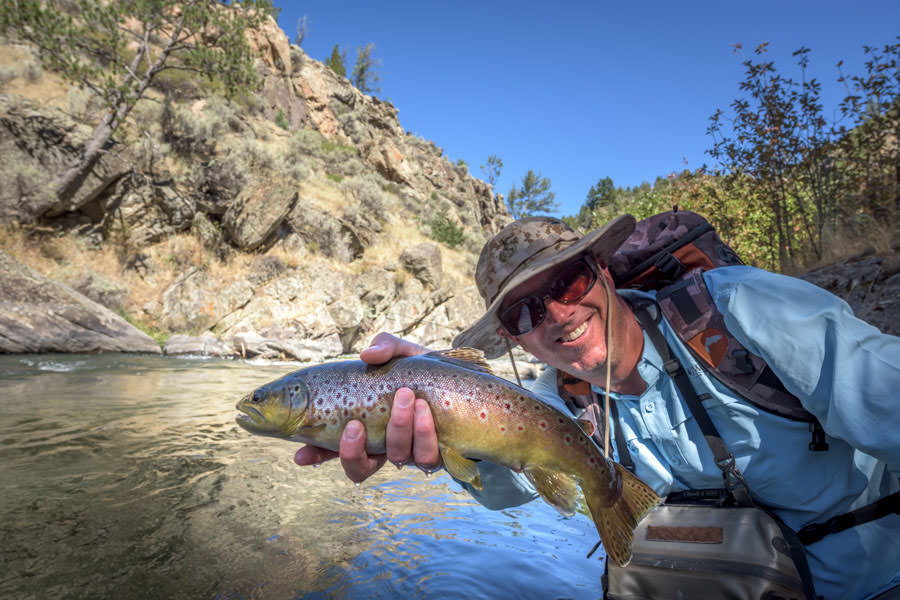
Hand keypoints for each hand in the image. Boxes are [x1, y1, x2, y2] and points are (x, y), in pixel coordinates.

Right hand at [293, 333, 441, 482]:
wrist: (466, 380)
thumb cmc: (425, 369)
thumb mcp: (401, 352)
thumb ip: (384, 347)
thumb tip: (366, 356)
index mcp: (366, 425)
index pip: (333, 448)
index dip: (315, 455)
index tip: (300, 455)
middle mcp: (385, 445)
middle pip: (359, 467)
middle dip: (352, 451)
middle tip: (355, 424)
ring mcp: (412, 452)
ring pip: (397, 457)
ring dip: (397, 429)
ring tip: (404, 397)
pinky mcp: (438, 454)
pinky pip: (427, 456)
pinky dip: (423, 431)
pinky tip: (424, 409)